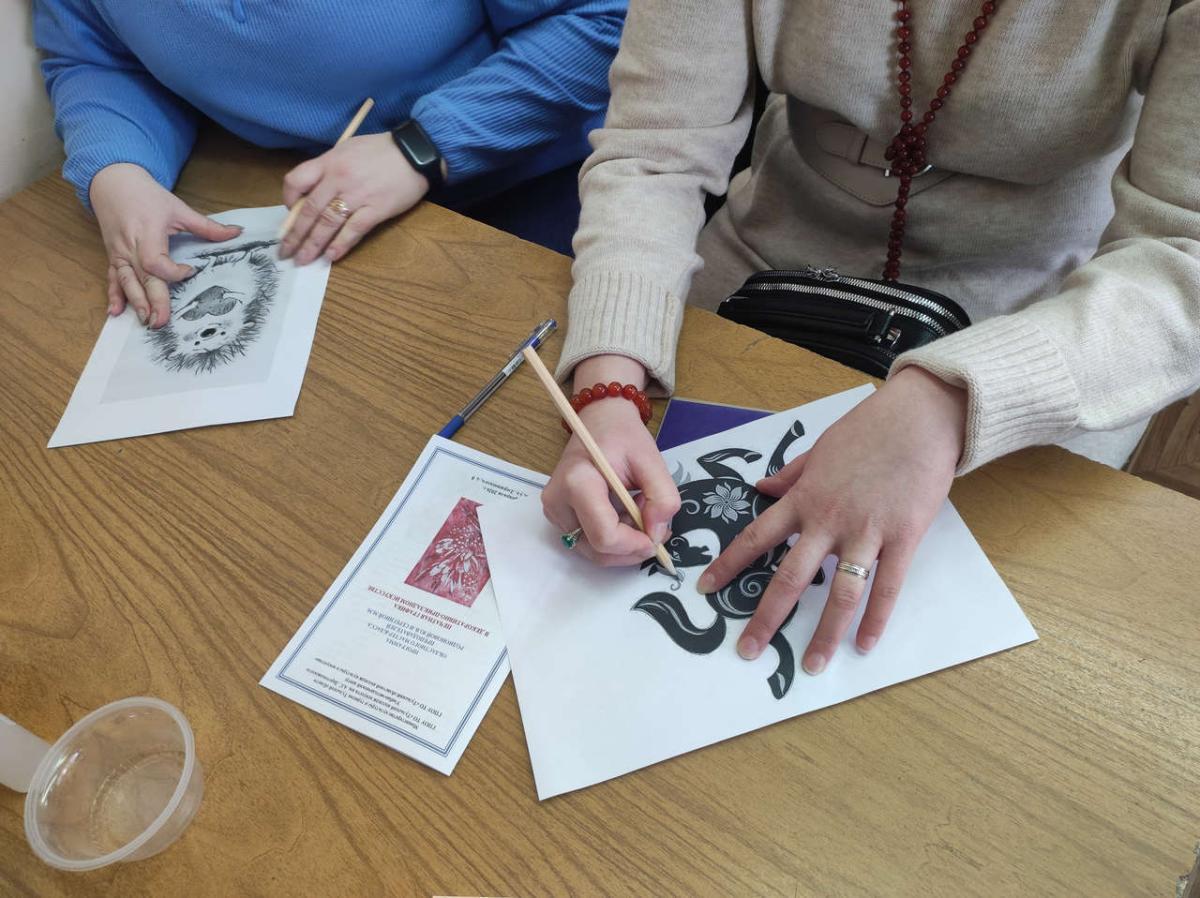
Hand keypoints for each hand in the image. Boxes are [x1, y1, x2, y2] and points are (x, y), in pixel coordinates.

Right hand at [90, 164, 242, 327]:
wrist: (113, 182)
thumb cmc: (147, 195)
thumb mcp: (179, 208)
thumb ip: (207, 226)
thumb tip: (237, 233)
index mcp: (148, 234)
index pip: (156, 261)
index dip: (173, 271)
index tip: (190, 271)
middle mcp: (130, 246)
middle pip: (142, 277)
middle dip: (152, 301)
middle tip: (161, 322)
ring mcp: (119, 253)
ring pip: (126, 281)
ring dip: (135, 302)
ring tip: (145, 321)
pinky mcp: (113, 256)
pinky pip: (112, 278)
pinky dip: (114, 295)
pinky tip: (115, 312)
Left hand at [279, 132, 429, 264]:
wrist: (414, 152)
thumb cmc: (381, 149)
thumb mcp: (348, 149)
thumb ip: (329, 168)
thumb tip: (313, 191)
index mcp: (329, 162)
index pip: (296, 181)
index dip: (287, 200)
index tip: (288, 214)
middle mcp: (338, 179)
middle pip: (309, 210)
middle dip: (294, 234)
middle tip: (285, 252)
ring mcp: (358, 195)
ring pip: (328, 223)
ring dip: (313, 245)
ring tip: (303, 260)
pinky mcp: (377, 209)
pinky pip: (354, 229)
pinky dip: (341, 244)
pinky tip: (331, 256)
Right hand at [541, 355, 680, 565]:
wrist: (599, 421)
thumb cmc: (622, 436)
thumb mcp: (651, 460)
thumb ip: (662, 498)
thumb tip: (657, 534)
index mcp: (577, 482)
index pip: (604, 535)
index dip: (634, 545)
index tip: (658, 537)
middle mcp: (557, 501)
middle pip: (597, 549)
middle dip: (631, 548)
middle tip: (655, 528)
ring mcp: (554, 511)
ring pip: (593, 551)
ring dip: (623, 545)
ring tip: (639, 515)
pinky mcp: (558, 517)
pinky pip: (587, 542)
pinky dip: (612, 539)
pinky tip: (624, 516)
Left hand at [696, 367, 966, 673]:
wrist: (920, 416)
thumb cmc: (869, 428)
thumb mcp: (819, 448)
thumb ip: (791, 475)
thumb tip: (761, 486)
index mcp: (804, 498)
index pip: (756, 537)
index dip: (729, 565)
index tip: (705, 589)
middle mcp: (828, 520)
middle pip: (789, 578)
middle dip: (765, 617)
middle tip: (747, 650)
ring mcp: (867, 531)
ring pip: (839, 593)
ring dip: (823, 633)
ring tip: (812, 665)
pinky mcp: (904, 537)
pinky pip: (887, 587)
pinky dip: (876, 619)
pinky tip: (865, 645)